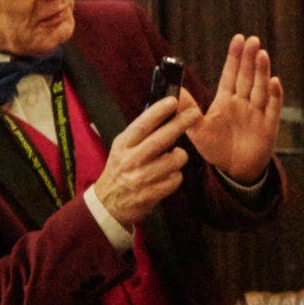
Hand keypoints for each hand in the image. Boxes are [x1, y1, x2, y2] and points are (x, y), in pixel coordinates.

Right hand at [89, 93, 201, 229]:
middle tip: (194, 113)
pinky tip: (167, 176)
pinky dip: (175, 176)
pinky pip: (176, 179)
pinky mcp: (152, 194)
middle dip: (180, 124)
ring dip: (179, 156)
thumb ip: (140, 133)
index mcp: (124, 144)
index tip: (173, 100)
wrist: (109, 203)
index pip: (142, 125)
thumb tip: (164, 112)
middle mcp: (132, 159)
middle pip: (161, 139)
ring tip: (172, 158)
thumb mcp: (123, 147)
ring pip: (174, 160)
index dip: (158, 112)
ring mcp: (142, 178)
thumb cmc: (120, 169)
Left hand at [188, 33, 285, 184]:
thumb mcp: (197, 129)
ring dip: (262, 71)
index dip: (234, 58)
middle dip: (249, 58)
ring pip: (260, 88)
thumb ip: (187, 109)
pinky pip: (273, 108)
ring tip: (261, 54)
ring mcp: (257, 113)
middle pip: (247, 77)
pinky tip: (274, 82)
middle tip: (252, 40)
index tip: (238, 39)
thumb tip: (173, 91)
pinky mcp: (268, 126)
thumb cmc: (216, 148)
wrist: (234, 170)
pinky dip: (274, 95)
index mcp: (226, 100)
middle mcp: (243, 103)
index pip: (230, 74)